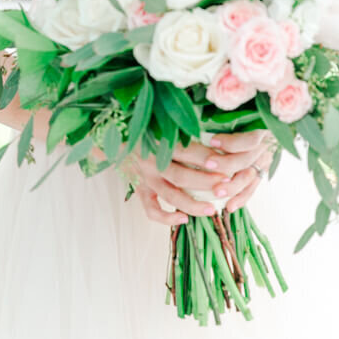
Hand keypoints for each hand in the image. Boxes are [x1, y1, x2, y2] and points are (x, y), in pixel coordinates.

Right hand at [117, 129, 274, 226]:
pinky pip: (151, 209)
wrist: (111, 136)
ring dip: (192, 204)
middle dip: (206, 182)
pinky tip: (184, 219)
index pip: (186, 151)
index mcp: (157, 141)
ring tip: (212, 209)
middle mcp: (151, 161)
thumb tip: (212, 127)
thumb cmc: (142, 125)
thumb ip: (180, 123)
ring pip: (170, 195)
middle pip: (181, 175)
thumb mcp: (158, 119)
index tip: (225, 162)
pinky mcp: (140, 189)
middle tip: (226, 185)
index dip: (206, 157)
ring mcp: (145, 178)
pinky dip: (167, 217)